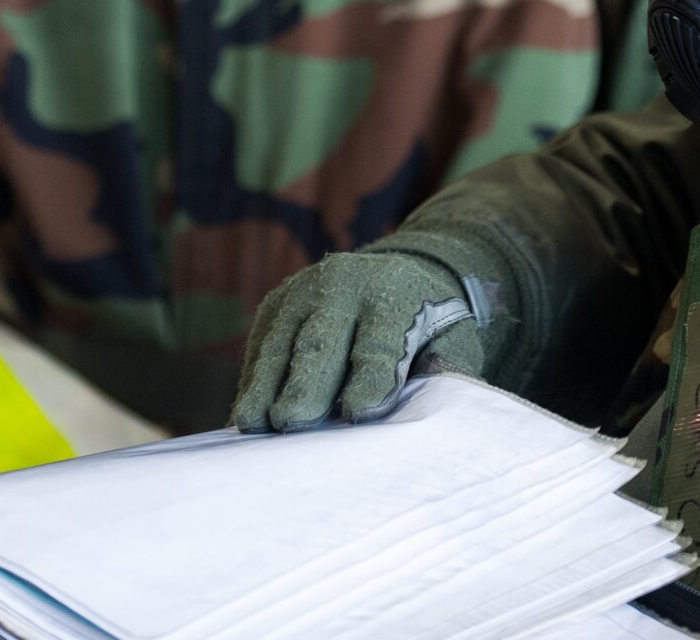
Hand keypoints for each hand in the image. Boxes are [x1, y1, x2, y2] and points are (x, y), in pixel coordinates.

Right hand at [231, 250, 485, 430]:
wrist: (399, 275)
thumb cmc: (428, 328)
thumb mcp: (451, 341)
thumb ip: (442, 372)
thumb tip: (428, 409)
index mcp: (395, 295)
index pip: (380, 343)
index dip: (370, 379)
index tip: (356, 415)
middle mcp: (344, 285)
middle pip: (322, 342)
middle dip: (306, 385)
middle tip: (291, 423)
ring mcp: (303, 289)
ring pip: (281, 343)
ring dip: (266, 386)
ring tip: (253, 425)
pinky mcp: (275, 302)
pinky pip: (260, 343)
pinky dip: (253, 379)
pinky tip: (248, 412)